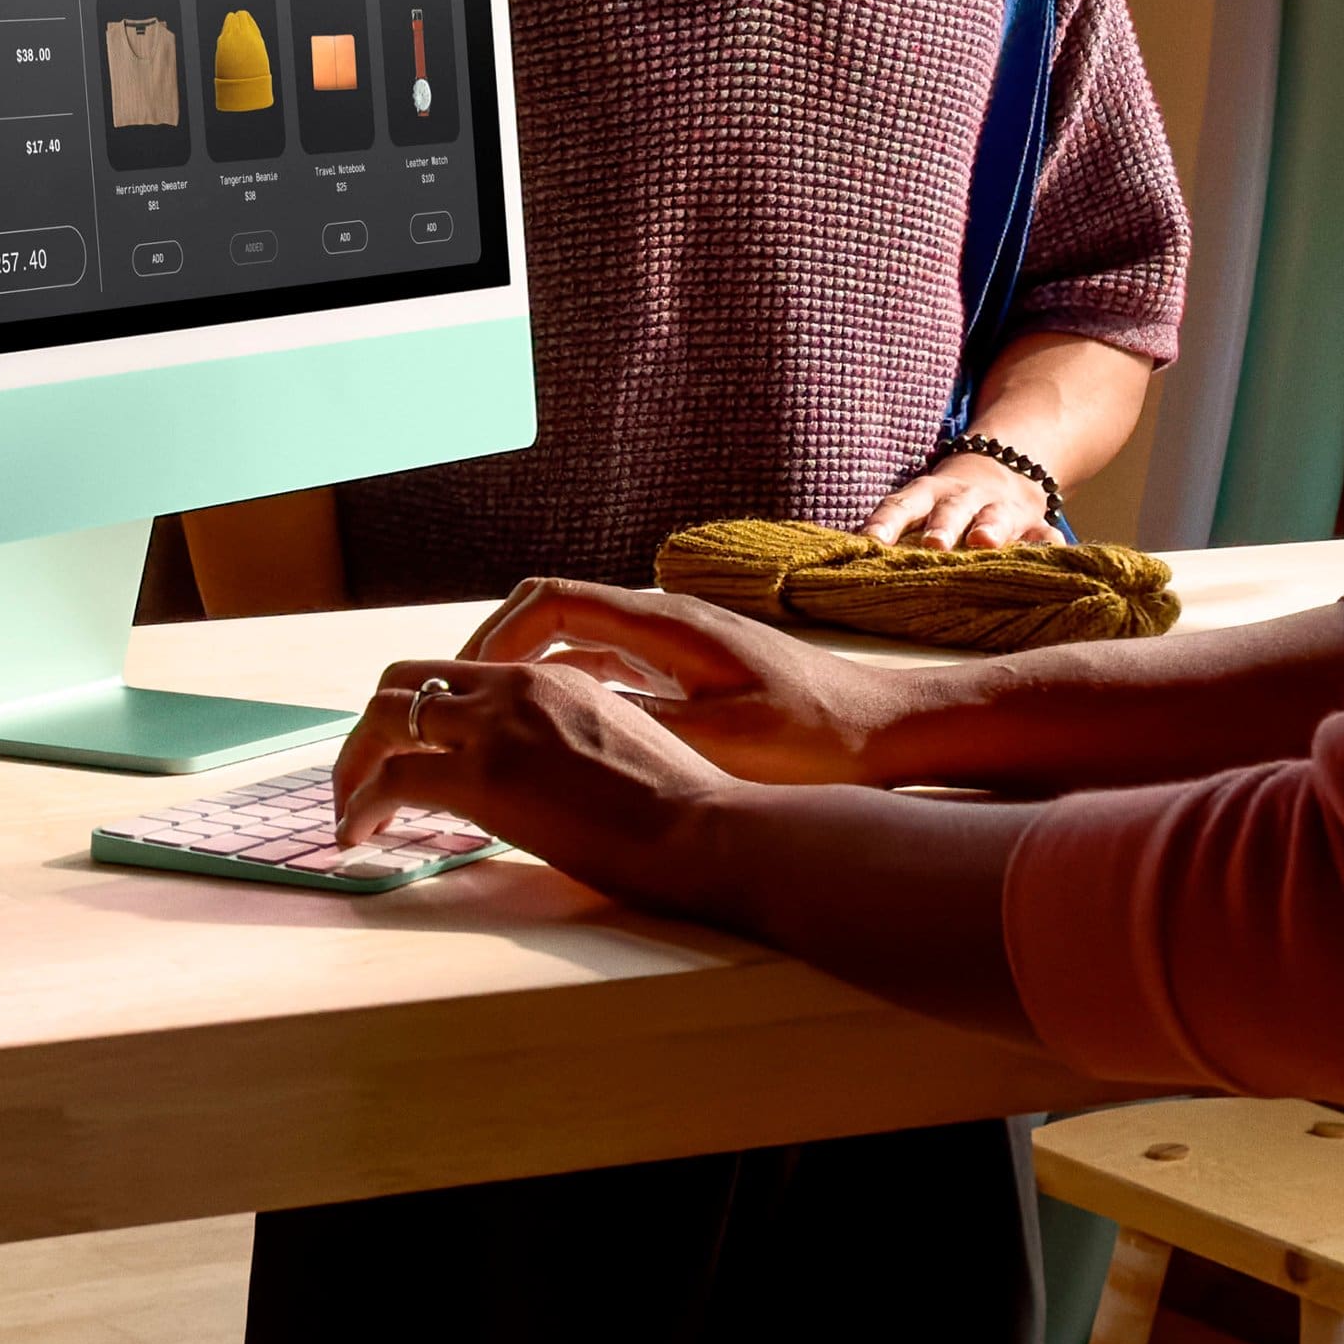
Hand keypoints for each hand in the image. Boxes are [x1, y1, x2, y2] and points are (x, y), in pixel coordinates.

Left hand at [333, 653, 732, 904]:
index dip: (420, 713)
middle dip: (371, 729)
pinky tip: (358, 837)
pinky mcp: (481, 776)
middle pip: (406, 680)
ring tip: (349, 811)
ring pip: (385, 718)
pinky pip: (390, 779)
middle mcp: (517, 686)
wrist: (698, 826)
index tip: (409, 755)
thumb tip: (541, 774)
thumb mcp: (621, 742)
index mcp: (552, 677)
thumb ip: (571, 741)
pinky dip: (360, 806)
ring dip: (354, 763)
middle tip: (361, 777)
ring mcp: (497, 726)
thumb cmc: (678, 805)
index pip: (459, 675)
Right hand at [447, 575, 943, 784]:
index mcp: (665, 625)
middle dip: (496, 650)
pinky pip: (610, 662)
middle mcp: (666, 619)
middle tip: (457, 706)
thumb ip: (637, 726)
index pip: (549, 602)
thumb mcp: (720, 741)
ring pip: (580, 638)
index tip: (458, 686)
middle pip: (553, 611)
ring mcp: (679, 640)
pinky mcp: (693, 667)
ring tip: (489, 723)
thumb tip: (555, 720)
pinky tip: (555, 733)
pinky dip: (568, 684)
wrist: (886, 729)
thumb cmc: (814, 737)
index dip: (492, 638)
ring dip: (529, 669)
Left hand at [861, 448, 1055, 547]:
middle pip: (951, 510)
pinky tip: (1054, 557)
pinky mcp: (1033, 522)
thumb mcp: (920, 503)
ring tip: (986, 543)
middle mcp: (964, 498)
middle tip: (933, 544)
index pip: (901, 505)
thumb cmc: (945, 501)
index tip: (869, 541)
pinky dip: (1048, 546)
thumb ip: (893, 528)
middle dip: (943, 526)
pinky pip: (1043, 534)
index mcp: (929, 494)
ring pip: (996, 517)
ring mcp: (1001, 508)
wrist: (1005, 464)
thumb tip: (842, 562)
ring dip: (992, 529)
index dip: (885, 522)